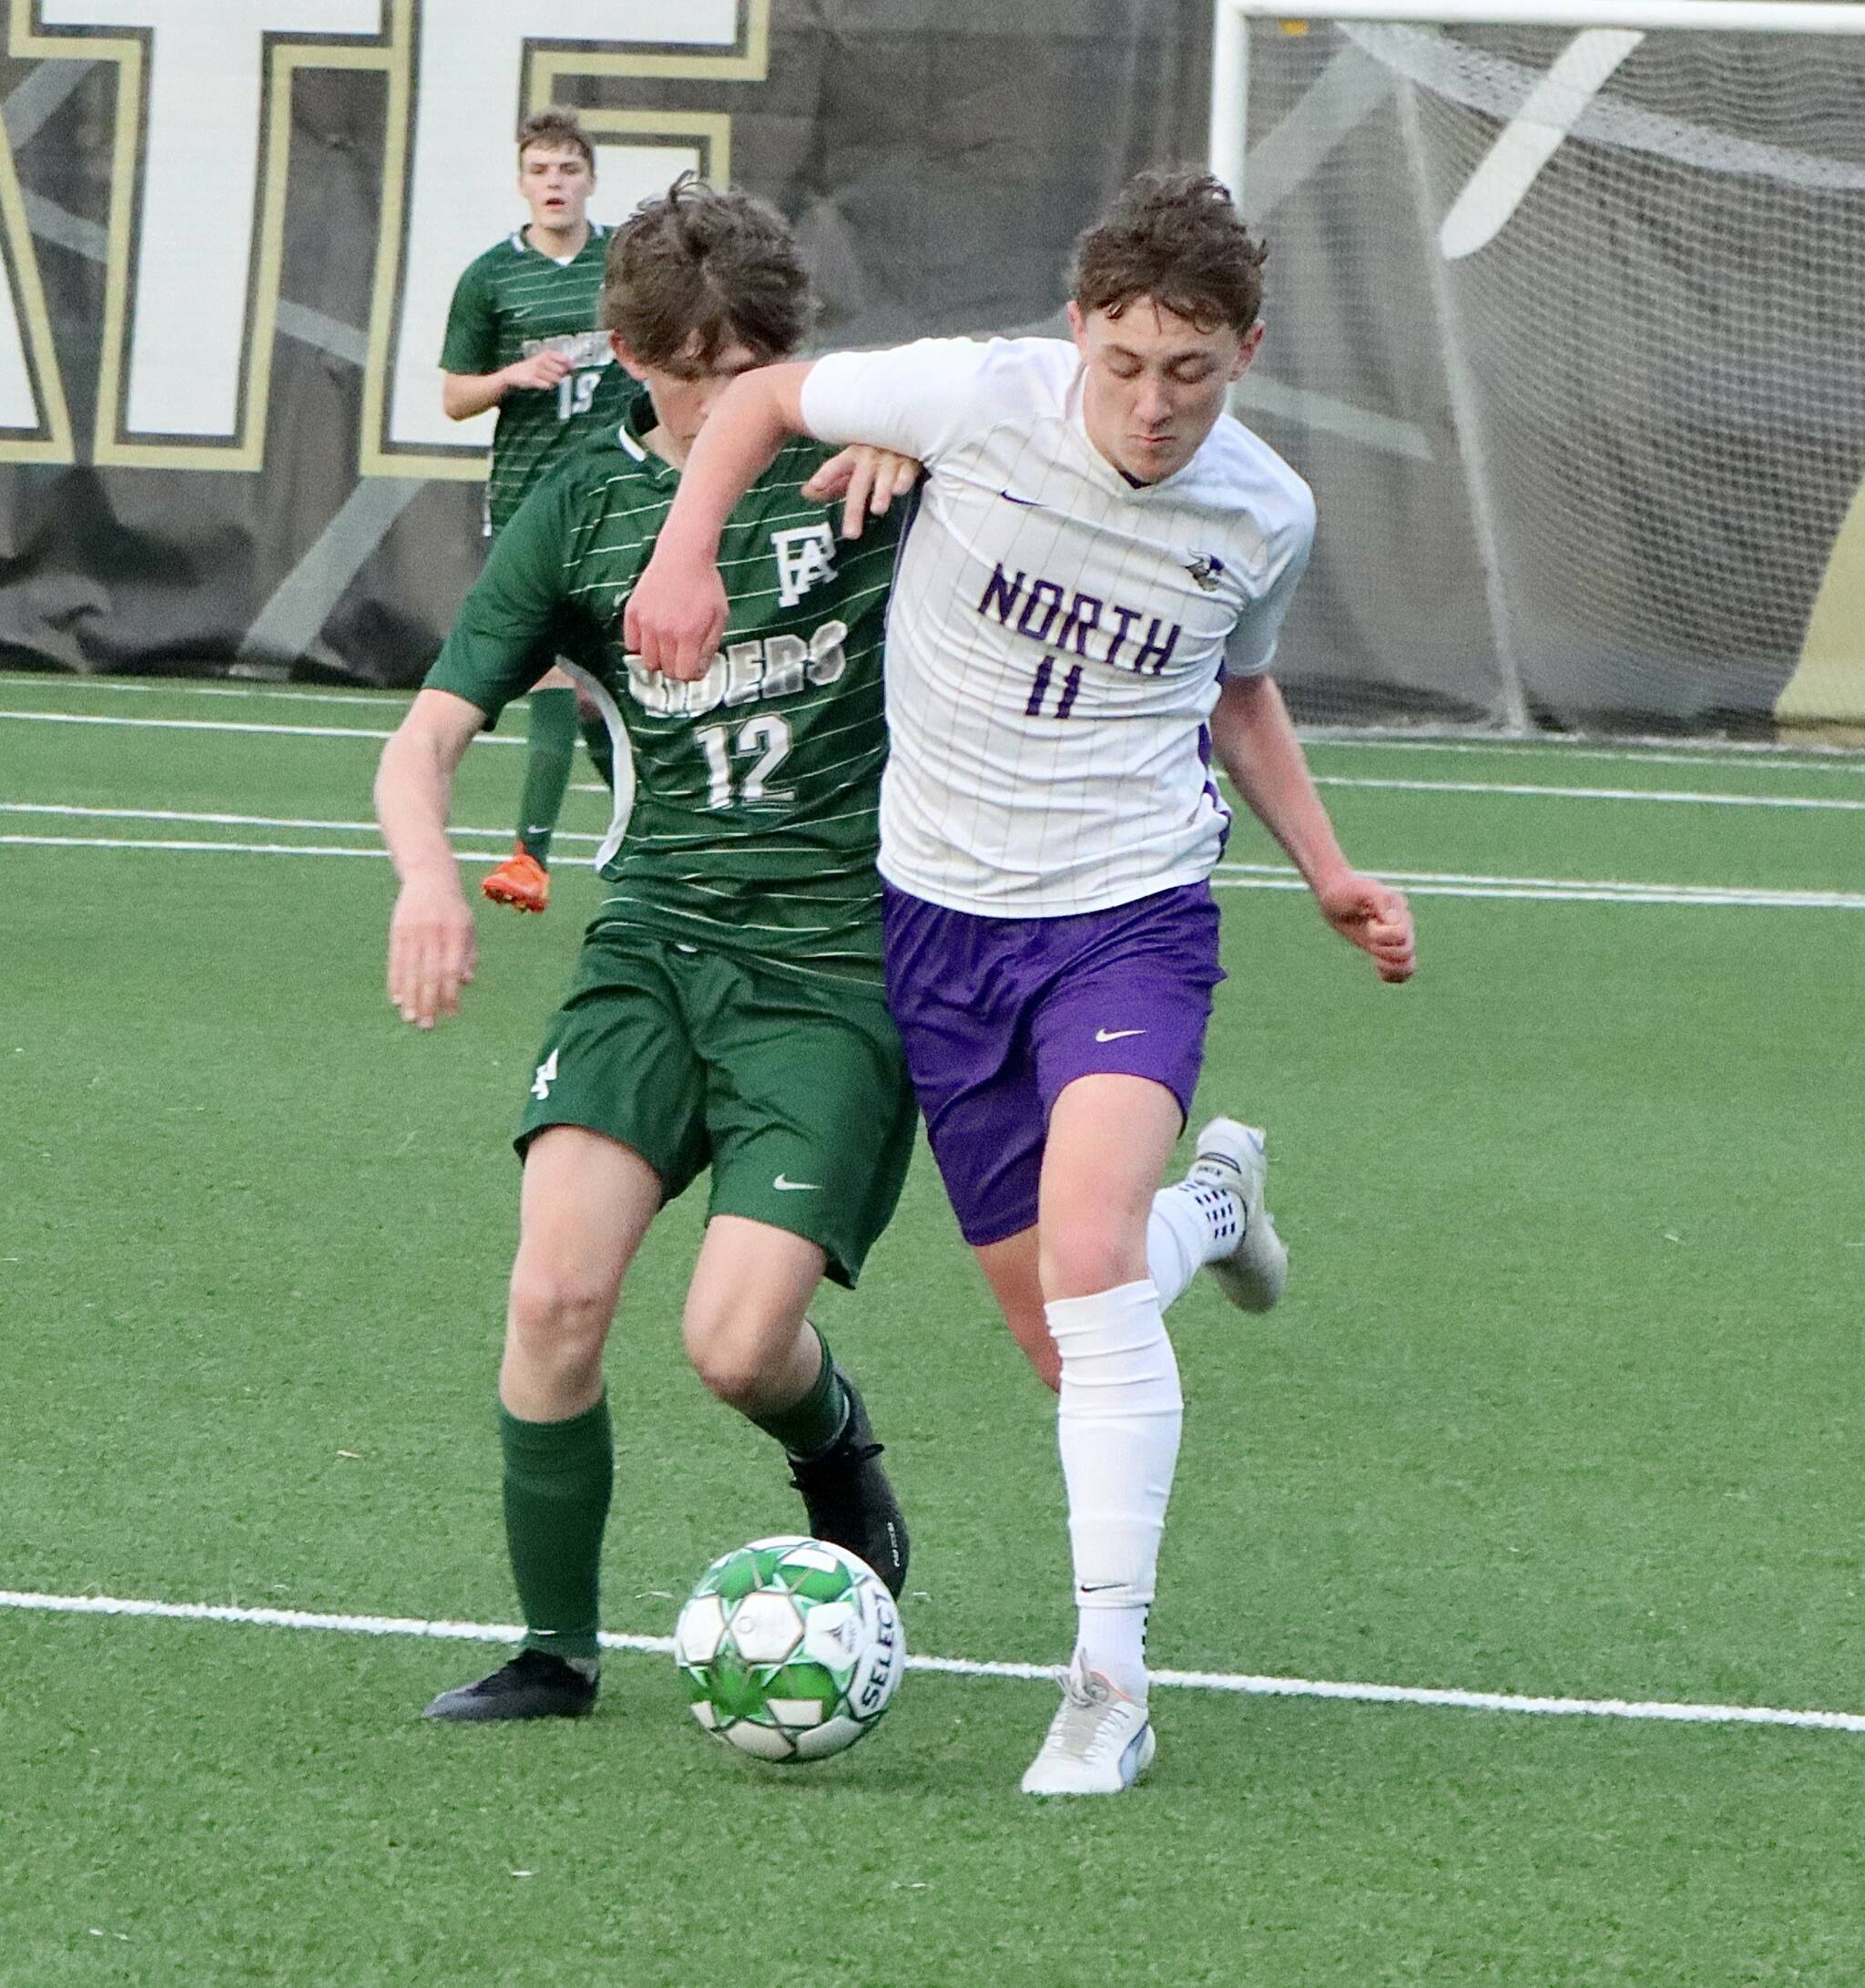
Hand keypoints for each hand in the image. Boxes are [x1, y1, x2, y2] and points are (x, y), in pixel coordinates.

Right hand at [387, 871, 476, 1027]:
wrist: (430, 878)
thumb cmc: (454, 909)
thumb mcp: (468, 927)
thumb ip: (468, 954)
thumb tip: (466, 982)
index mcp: (454, 933)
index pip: (450, 970)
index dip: (450, 993)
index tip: (451, 1013)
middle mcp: (433, 933)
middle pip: (428, 974)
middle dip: (427, 1002)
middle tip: (426, 1025)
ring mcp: (413, 932)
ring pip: (410, 971)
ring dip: (410, 997)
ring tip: (410, 1018)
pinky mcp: (398, 931)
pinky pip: (395, 961)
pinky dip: (395, 981)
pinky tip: (396, 998)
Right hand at [503, 351, 572, 393]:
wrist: (513, 374)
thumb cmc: (532, 368)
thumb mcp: (543, 360)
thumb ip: (557, 361)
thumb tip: (572, 364)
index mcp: (545, 354)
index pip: (562, 357)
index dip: (568, 363)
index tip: (572, 366)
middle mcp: (541, 360)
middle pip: (561, 370)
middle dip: (561, 375)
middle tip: (554, 375)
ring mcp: (536, 370)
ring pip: (556, 379)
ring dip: (554, 381)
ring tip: (546, 379)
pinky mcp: (532, 379)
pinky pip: (547, 385)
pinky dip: (547, 386)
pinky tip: (542, 383)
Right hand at [624, 550, 727, 682]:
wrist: (683, 556)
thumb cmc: (705, 585)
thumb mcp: (720, 617)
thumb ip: (710, 646)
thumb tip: (699, 671)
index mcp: (689, 635)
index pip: (684, 674)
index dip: (691, 674)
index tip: (693, 667)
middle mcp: (665, 632)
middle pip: (666, 670)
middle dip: (676, 667)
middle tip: (682, 655)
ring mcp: (646, 622)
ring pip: (647, 661)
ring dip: (658, 659)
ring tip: (667, 646)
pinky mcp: (632, 612)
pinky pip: (630, 644)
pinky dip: (640, 645)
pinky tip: (652, 636)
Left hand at [802, 446, 921, 540]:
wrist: (907, 431)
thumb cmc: (876, 452)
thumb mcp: (853, 464)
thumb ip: (833, 481)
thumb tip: (806, 493)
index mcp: (854, 456)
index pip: (837, 466)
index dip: (826, 475)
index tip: (814, 486)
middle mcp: (870, 458)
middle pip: (859, 484)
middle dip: (855, 508)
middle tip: (851, 534)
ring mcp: (890, 459)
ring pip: (884, 477)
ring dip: (880, 492)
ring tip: (877, 510)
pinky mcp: (910, 462)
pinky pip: (907, 471)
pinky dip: (903, 480)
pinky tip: (899, 490)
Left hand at [1316, 871, 1414, 983]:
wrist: (1335, 898)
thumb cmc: (1347, 892)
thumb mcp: (1361, 891)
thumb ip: (1380, 900)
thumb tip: (1393, 921)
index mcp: (1399, 911)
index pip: (1402, 934)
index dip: (1382, 935)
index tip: (1369, 924)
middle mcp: (1403, 926)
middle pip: (1407, 951)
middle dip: (1384, 951)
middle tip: (1369, 941)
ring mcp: (1396, 940)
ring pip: (1409, 965)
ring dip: (1392, 968)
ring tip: (1376, 960)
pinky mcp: (1386, 950)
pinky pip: (1402, 971)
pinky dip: (1393, 976)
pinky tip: (1378, 970)